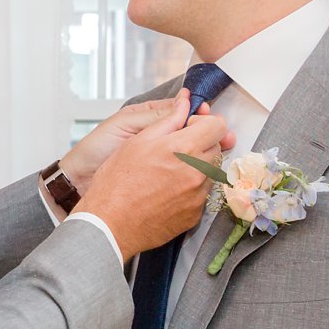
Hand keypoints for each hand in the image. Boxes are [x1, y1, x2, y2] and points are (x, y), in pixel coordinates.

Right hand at [74, 92, 236, 261]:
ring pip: (210, 172)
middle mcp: (198, 172)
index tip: (189, 128)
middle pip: (216, 148)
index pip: (218, 126)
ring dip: (197, 167)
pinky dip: (190, 189)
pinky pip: (201, 194)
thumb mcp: (138, 141)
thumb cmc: (117, 184)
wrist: (110, 224)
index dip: (204, 123)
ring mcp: (198, 196)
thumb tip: (184, 104)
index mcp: (184, 148)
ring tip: (167, 172)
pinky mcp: (195, 214)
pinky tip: (167, 190)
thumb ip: (168, 121)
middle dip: (201, 144)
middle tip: (175, 149)